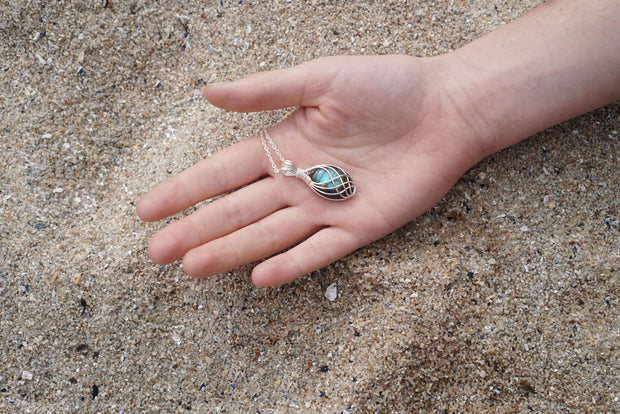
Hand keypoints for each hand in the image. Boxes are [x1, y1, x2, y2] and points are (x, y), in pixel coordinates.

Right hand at [136, 55, 487, 285]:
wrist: (447, 109)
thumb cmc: (387, 85)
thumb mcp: (322, 77)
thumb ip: (267, 91)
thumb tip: (209, 93)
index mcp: (284, 143)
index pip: (222, 172)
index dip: (184, 190)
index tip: (147, 209)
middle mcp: (298, 179)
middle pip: (237, 210)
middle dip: (196, 230)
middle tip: (157, 253)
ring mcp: (327, 206)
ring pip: (270, 235)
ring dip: (231, 251)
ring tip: (193, 267)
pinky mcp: (360, 227)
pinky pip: (320, 251)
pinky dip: (291, 265)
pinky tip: (259, 278)